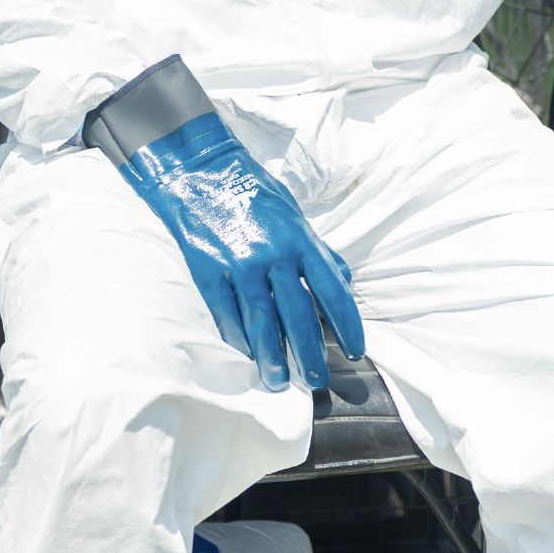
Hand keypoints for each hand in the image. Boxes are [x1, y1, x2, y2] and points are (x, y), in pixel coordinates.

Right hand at [83, 56, 363, 390]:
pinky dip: (239, 339)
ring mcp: (238, 266)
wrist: (200, 171)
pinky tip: (248, 354)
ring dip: (273, 359)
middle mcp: (272, 255)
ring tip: (280, 381)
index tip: (354, 351)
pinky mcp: (209, 273)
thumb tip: (341, 281)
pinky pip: (227, 316)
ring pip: (261, 325)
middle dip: (310, 355)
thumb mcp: (293, 213)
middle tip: (317, 381)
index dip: (347, 326)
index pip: (332, 292)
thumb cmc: (251, 190)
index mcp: (299, 238)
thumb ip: (316, 250)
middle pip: (298, 317)